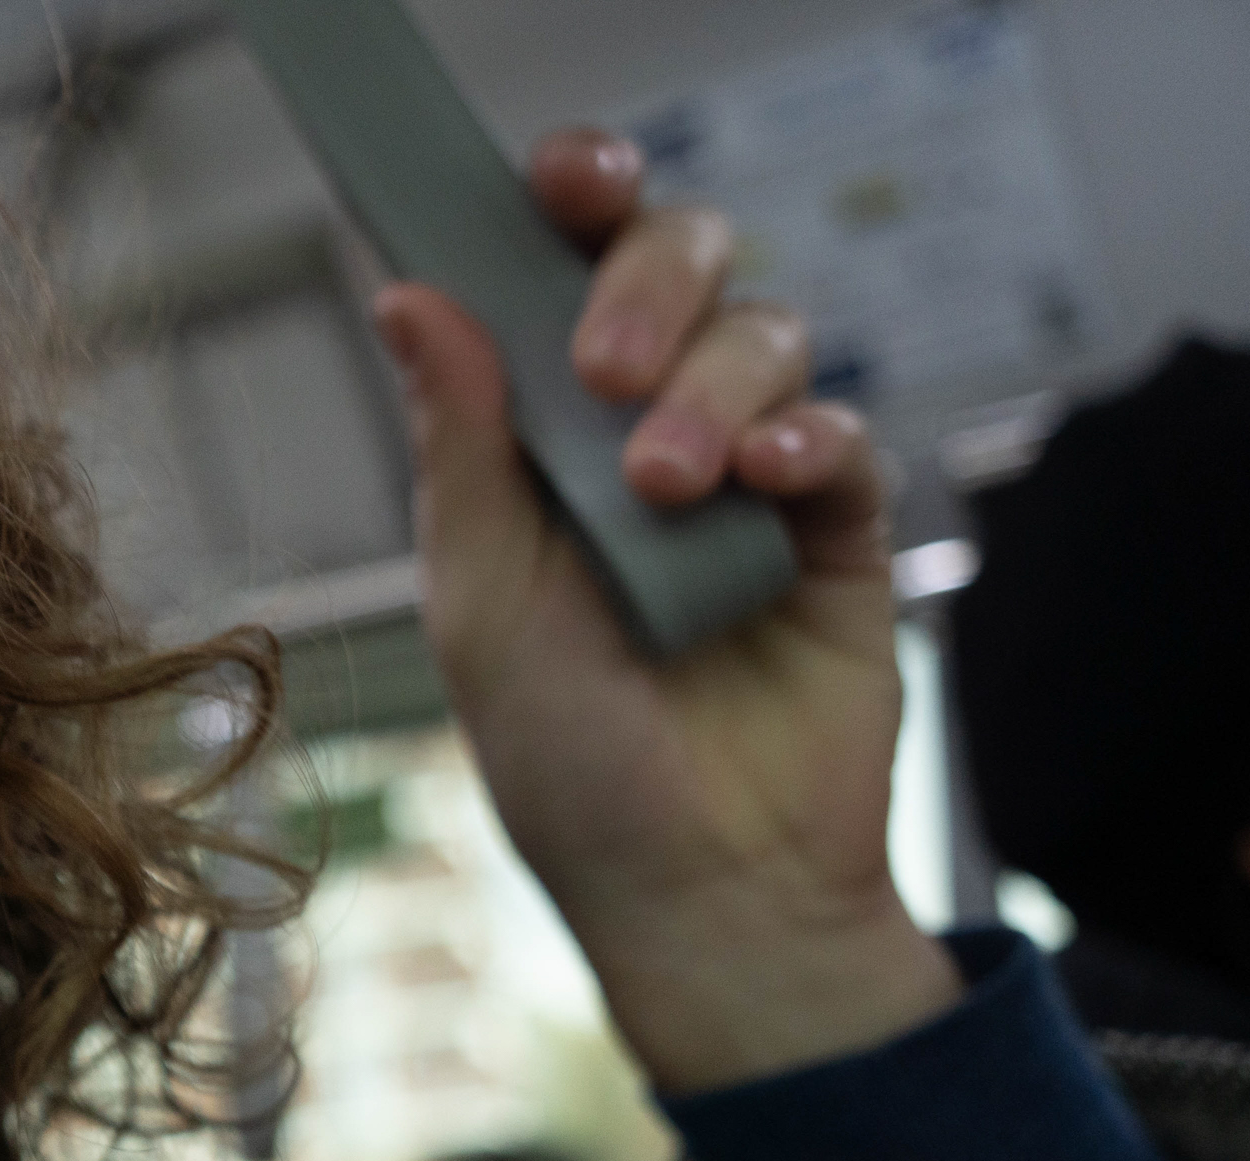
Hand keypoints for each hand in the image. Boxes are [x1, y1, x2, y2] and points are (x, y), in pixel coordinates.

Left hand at [377, 129, 960, 1095]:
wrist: (699, 893)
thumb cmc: (569, 764)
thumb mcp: (483, 602)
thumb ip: (461, 447)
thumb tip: (407, 292)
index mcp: (542, 437)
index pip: (559, 274)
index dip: (570, 201)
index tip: (557, 179)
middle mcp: (645, 432)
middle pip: (677, 265)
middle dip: (643, 286)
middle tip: (603, 368)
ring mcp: (748, 475)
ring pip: (764, 334)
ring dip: (710, 386)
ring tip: (664, 486)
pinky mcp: (839, 529)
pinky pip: (843, 431)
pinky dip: (807, 434)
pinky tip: (768, 478)